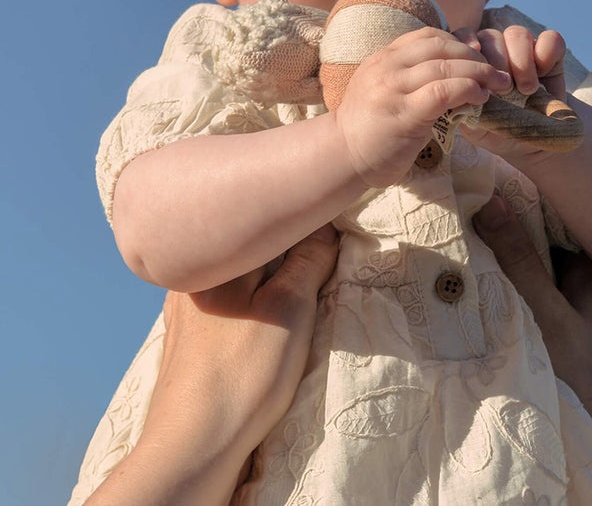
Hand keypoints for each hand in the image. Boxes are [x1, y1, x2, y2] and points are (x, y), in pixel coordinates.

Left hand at [86, 224, 338, 505]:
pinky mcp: (188, 340)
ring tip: (296, 299)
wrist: (193, 445)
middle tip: (319, 269)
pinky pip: (227, 305)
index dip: (302, 228)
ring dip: (269, 282)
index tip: (328, 241)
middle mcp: (191, 278)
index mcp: (210, 261)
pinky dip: (251, 306)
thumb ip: (308, 261)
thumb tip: (326, 229)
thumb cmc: (242, 373)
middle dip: (286, 255)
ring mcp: (185, 310)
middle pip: (251, 250)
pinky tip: (264, 327)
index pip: (264, 224)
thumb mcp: (289, 309)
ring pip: (239, 279)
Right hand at [334, 26, 512, 185]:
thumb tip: (452, 69)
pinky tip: (479, 99)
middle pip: (440, 46)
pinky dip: (468, 90)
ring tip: (496, 85)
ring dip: (478, 73)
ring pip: (445, 67)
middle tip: (496, 72)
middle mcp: (386, 67)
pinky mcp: (404, 114)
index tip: (478, 57)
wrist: (342, 156)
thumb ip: (409, 76)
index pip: (427, 36)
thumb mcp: (383, 89)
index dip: (458, 42)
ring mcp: (393, 89)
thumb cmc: (369, 127)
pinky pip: (443, 92)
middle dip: (475, 56)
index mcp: (382, 58)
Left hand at [456, 25, 566, 157]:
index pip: (462, 38)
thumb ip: (462, 105)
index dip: (465, 42)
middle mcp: (496, 52)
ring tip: (525, 90)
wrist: (533, 146)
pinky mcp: (551, 55)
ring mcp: (524, 51)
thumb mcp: (475, 125)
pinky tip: (543, 73)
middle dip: (496, 61)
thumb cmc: (498, 132)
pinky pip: (551, 39)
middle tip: (503, 91)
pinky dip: (547, 52)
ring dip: (520, 61)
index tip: (471, 61)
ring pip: (517, 33)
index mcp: (472, 63)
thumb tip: (456, 89)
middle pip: (491, 36)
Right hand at [472, 197, 591, 505]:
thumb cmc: (587, 379)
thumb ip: (519, 262)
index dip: (512, 193)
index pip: (549, 209)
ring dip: (499, 256)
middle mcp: (587, 274)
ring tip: (456, 239)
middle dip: (499, 225)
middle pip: (537, 235)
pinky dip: (505, 283)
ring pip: (530, 262)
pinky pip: (530, 287)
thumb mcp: (547, 316)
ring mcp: (576, 299)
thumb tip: (488, 202)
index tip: (472, 180)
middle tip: (454, 210)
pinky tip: (476, 282)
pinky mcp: (563, 321)